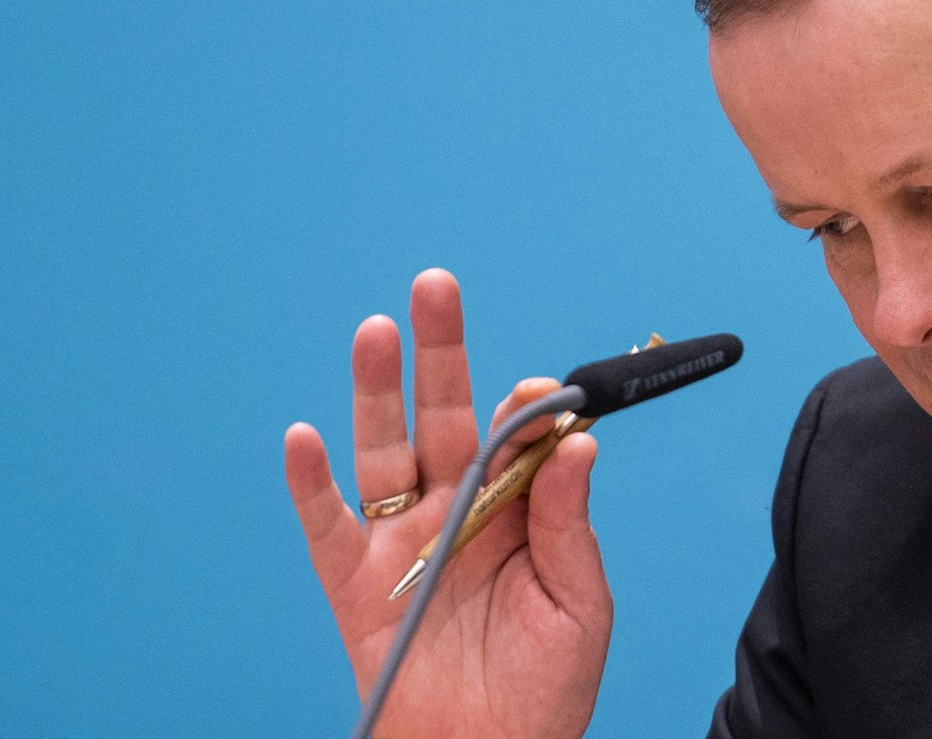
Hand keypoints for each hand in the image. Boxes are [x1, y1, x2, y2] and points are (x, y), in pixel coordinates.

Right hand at [284, 269, 612, 738]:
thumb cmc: (544, 694)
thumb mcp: (578, 604)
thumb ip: (567, 521)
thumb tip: (578, 440)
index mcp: (517, 515)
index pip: (519, 440)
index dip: (529, 409)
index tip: (544, 390)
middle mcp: (457, 516)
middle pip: (445, 419)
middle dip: (441, 355)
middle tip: (437, 287)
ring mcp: (402, 546)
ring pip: (383, 453)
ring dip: (377, 393)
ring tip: (378, 330)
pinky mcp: (356, 588)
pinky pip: (326, 528)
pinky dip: (308, 485)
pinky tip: (304, 437)